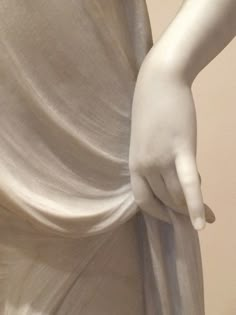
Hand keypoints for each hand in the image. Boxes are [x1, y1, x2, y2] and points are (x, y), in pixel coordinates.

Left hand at [129, 52, 214, 229]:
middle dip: (181, 212)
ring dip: (192, 208)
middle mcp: (145, 166)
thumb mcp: (147, 140)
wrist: (158, 82)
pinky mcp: (181, 150)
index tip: (170, 217)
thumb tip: (177, 176)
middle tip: (198, 214)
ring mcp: (162, 159)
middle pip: (165, 200)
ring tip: (208, 214)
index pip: (143, 200)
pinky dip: (196, 205)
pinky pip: (189, 184)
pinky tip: (203, 223)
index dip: (157, 213)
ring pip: (178, 195)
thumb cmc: (151, 109)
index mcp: (134, 164)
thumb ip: (156, 160)